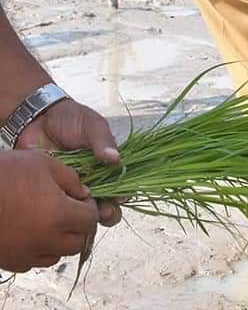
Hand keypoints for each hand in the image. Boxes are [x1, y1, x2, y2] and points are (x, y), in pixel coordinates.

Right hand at [0, 150, 98, 272]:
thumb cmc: (4, 173)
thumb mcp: (43, 164)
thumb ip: (71, 179)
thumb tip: (83, 194)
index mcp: (60, 215)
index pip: (90, 219)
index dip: (89, 207)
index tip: (81, 199)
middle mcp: (46, 240)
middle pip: (77, 242)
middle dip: (78, 227)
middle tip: (69, 211)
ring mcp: (25, 254)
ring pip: (56, 256)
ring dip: (59, 241)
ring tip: (48, 222)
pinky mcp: (8, 262)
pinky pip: (32, 262)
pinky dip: (37, 250)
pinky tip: (28, 233)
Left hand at [17, 98, 122, 226]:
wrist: (38, 117)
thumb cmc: (71, 119)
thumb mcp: (92, 125)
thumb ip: (103, 141)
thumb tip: (116, 158)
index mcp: (107, 164)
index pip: (122, 184)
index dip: (123, 194)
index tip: (121, 198)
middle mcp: (93, 178)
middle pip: (107, 202)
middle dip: (109, 212)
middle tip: (104, 213)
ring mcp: (73, 185)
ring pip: (85, 208)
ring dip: (89, 216)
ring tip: (87, 215)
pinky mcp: (54, 188)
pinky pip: (62, 205)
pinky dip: (66, 211)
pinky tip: (66, 210)